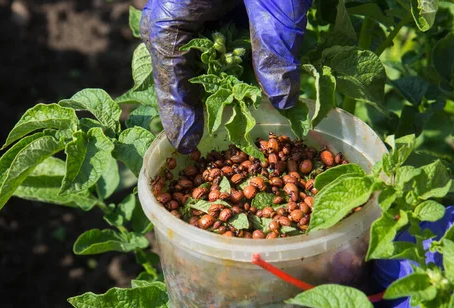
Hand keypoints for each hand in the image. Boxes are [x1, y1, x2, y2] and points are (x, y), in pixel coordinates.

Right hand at [140, 0, 312, 152]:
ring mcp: (191, 9)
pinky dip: (228, 66)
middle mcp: (175, 16)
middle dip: (193, 107)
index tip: (187, 147)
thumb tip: (282, 103)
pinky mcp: (211, 7)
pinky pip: (213, 45)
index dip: (179, 116)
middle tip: (203, 143)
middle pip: (180, 74)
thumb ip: (275, 52)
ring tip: (224, 122)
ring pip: (197, 61)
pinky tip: (243, 83)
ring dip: (214, 88)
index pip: (171, 80)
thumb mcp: (275, 5)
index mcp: (174, 17)